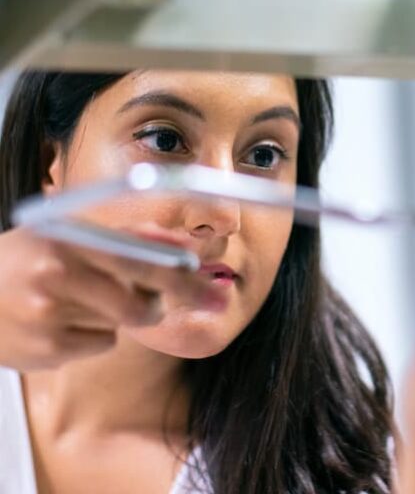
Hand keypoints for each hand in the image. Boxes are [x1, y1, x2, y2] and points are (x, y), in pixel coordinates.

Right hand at [0, 224, 224, 370]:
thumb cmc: (29, 256)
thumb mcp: (73, 232)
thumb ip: (130, 237)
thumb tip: (181, 244)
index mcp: (70, 240)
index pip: (142, 261)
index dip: (184, 279)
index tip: (214, 291)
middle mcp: (57, 277)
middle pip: (139, 306)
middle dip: (164, 304)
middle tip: (178, 300)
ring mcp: (47, 319)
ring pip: (122, 324)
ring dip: (120, 312)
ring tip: (86, 296)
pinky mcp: (43, 352)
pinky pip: (100, 344)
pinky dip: (96, 332)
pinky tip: (64, 318)